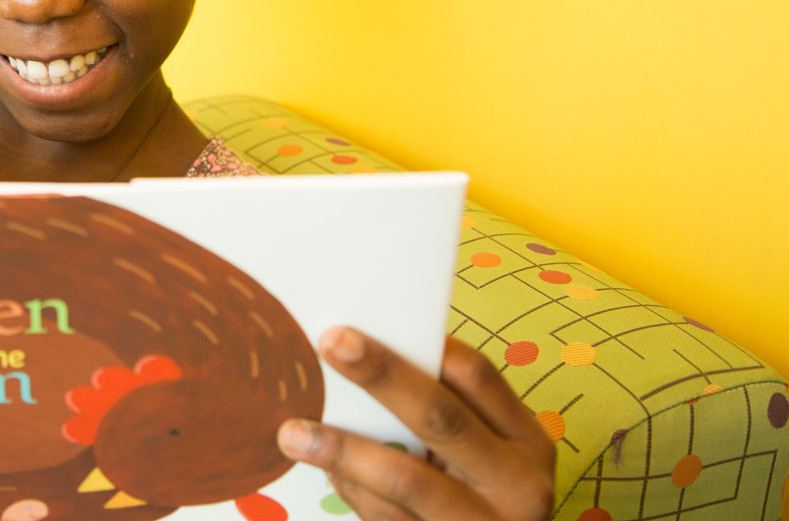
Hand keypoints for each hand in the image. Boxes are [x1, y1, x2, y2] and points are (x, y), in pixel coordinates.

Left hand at [277, 327, 554, 520]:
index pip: (477, 376)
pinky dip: (352, 490)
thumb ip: (447, 414)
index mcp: (528, 442)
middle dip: (382, 376)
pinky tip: (325, 472)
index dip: (423, 344)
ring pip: (407, 478)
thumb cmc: (484, 499)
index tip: (369, 322)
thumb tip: (365, 356)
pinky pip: (388, 518)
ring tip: (294, 431)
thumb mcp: (488, 457)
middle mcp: (518, 485)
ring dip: (343, 450)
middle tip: (331, 343)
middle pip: (442, 417)